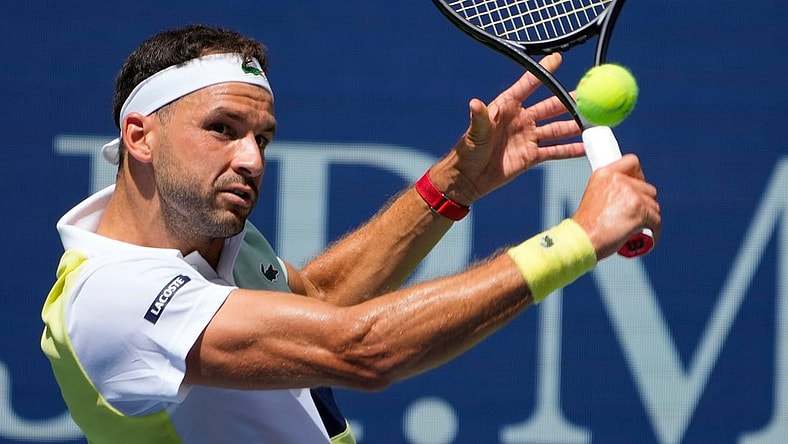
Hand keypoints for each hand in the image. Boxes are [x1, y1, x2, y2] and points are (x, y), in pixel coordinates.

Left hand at [431, 53, 583, 204]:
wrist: (469, 178)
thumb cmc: (468, 151)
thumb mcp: (475, 133)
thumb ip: (480, 118)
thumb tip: (475, 103)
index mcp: (507, 107)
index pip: (528, 85)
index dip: (542, 72)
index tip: (556, 59)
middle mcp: (521, 120)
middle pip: (550, 107)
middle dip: (569, 101)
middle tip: (587, 95)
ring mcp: (528, 137)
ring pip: (557, 128)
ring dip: (574, 125)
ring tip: (594, 121)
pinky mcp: (531, 156)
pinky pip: (555, 151)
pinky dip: (571, 150)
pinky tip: (586, 146)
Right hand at [572, 154, 660, 258]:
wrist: (583, 240)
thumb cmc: (586, 226)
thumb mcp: (593, 197)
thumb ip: (610, 189)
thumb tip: (629, 194)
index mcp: (604, 174)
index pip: (632, 162)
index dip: (639, 176)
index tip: (637, 189)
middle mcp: (617, 179)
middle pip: (646, 188)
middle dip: (645, 203)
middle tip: (637, 215)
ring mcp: (630, 193)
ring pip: (653, 205)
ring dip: (649, 218)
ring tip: (640, 229)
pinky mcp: (640, 209)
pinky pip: (656, 220)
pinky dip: (654, 231)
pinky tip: (647, 237)